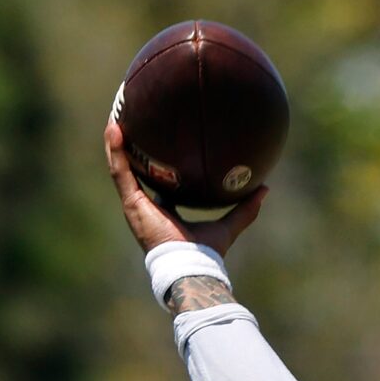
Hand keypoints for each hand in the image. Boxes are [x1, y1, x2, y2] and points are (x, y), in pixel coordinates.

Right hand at [104, 120, 266, 258]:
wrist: (191, 267)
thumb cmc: (206, 254)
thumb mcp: (228, 225)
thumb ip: (245, 208)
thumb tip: (265, 188)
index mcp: (163, 211)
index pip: (155, 183)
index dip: (154, 164)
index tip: (157, 142)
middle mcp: (145, 207)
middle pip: (133, 170)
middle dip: (129, 146)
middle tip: (131, 118)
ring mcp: (135, 205)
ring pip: (120, 167)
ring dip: (115, 142)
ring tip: (116, 113)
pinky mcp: (132, 204)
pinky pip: (120, 171)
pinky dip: (115, 150)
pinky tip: (114, 128)